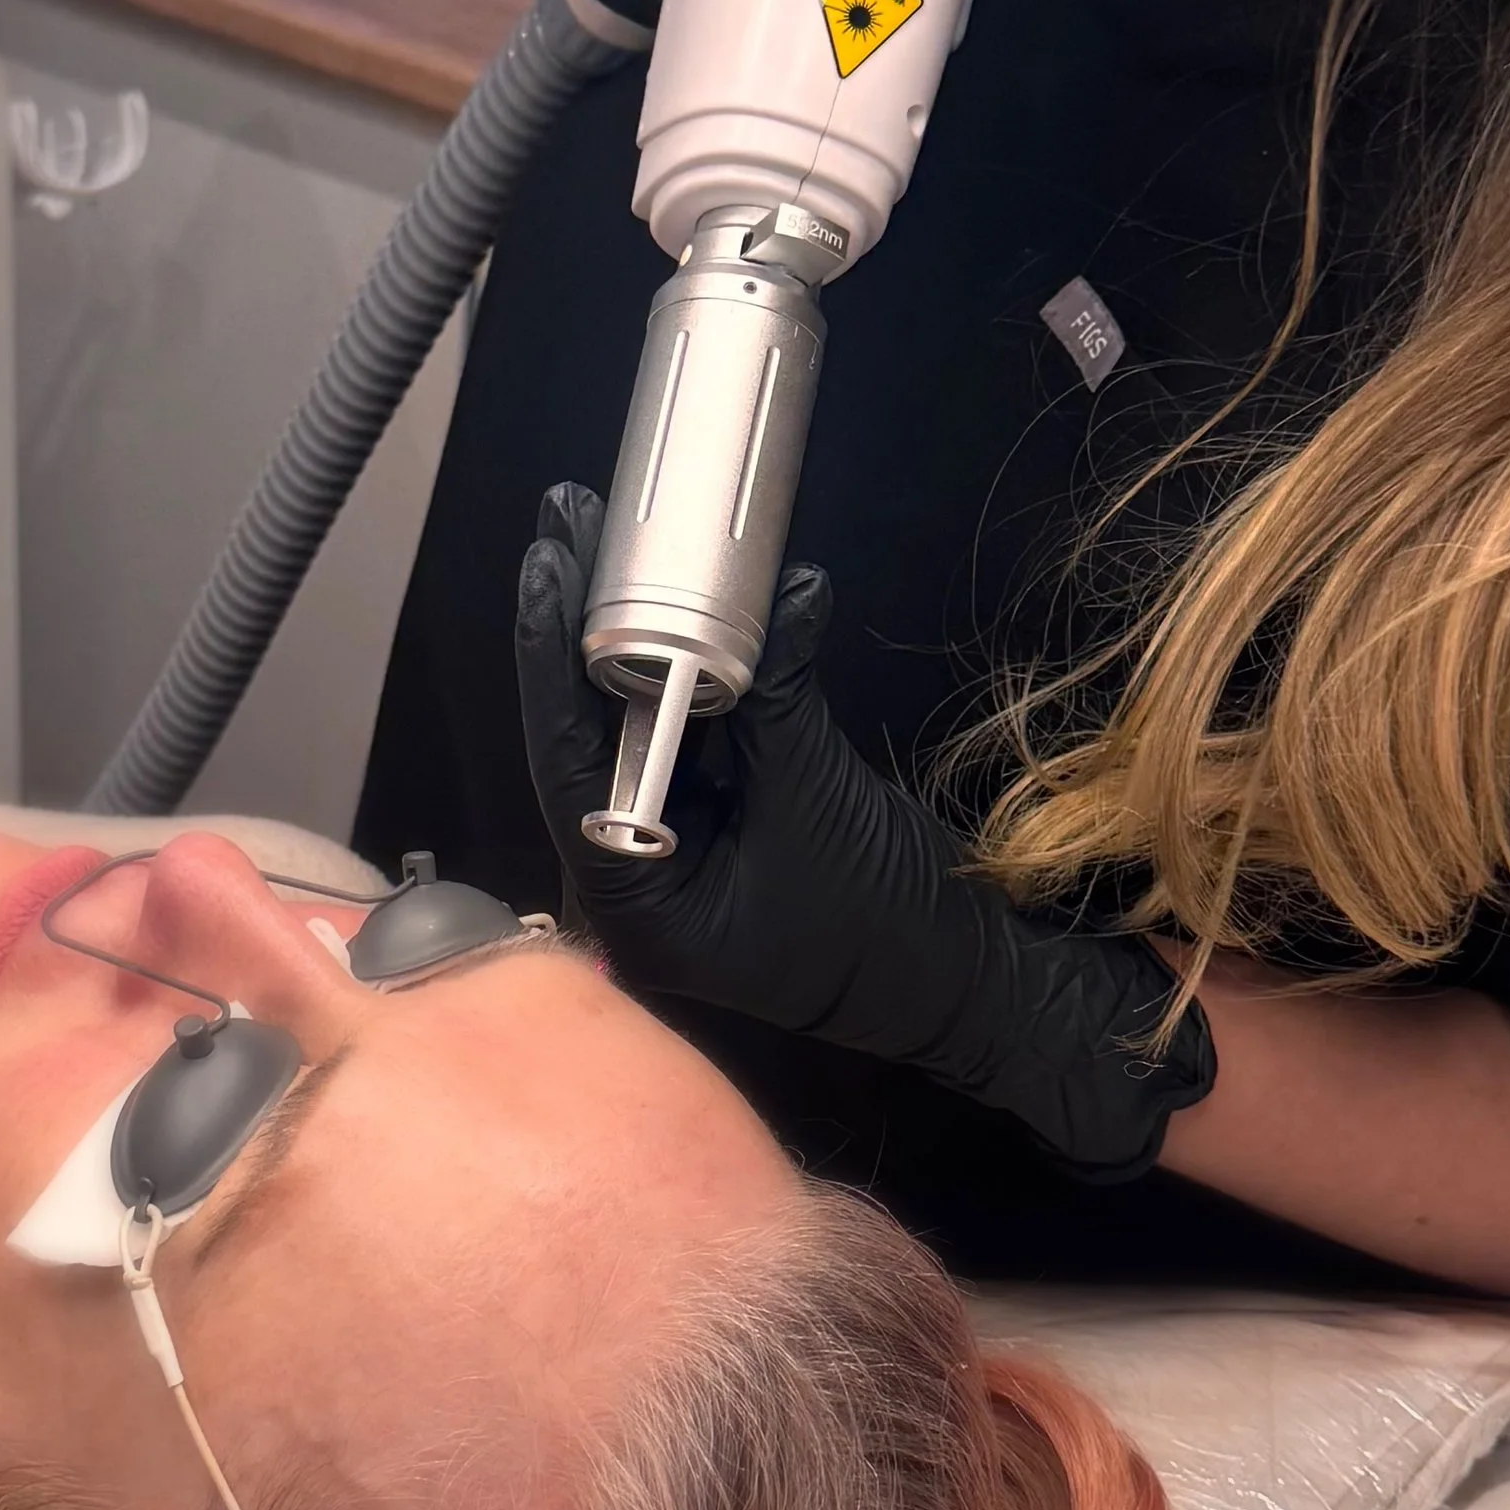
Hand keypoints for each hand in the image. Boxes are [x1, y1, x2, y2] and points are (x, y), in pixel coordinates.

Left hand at [515, 486, 1216, 1178]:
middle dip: (578, 635)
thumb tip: (783, 591)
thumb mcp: (818, 797)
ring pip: (629, 734)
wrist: (961, 981)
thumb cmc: (884, 927)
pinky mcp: (714, 829)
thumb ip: (779, 692)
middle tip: (565, 528)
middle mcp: (635, 887)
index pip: (566, 767)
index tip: (548, 571)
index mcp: (638, 908)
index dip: (552, 662)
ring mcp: (674, 857)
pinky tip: (670, 603)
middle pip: (586, 741)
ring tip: (603, 546)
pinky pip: (681, 741)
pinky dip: (681, 676)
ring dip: (621, 645)